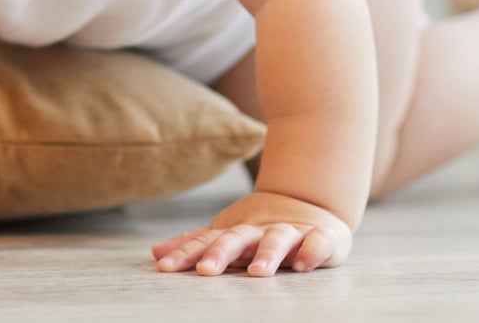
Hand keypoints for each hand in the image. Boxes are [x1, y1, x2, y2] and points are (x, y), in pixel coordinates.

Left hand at [151, 191, 353, 276]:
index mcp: (237, 232)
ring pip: (278, 238)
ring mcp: (292, 232)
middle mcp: (261, 230)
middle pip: (238, 237)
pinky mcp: (322, 236)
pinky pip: (318, 242)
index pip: (207, 240)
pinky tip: (303, 265)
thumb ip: (197, 245)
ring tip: (257, 272)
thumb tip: (156, 252)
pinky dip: (312, 251)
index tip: (165, 268)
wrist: (312, 205)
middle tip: (205, 270)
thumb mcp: (229, 236)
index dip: (185, 254)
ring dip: (268, 253)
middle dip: (221, 253)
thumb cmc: (262, 230)